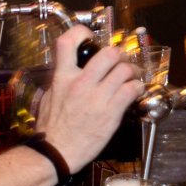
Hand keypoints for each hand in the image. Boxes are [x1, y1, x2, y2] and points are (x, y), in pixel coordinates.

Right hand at [35, 27, 142, 173]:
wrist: (57, 153)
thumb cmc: (51, 129)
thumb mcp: (48, 98)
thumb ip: (60, 81)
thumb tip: (67, 71)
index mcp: (62, 77)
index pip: (68, 42)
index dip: (81, 32)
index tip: (90, 37)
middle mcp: (81, 83)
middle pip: (109, 53)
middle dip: (120, 54)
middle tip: (121, 61)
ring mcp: (98, 97)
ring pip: (125, 70)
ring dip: (132, 71)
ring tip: (132, 76)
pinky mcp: (111, 112)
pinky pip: (132, 90)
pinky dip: (137, 88)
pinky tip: (134, 91)